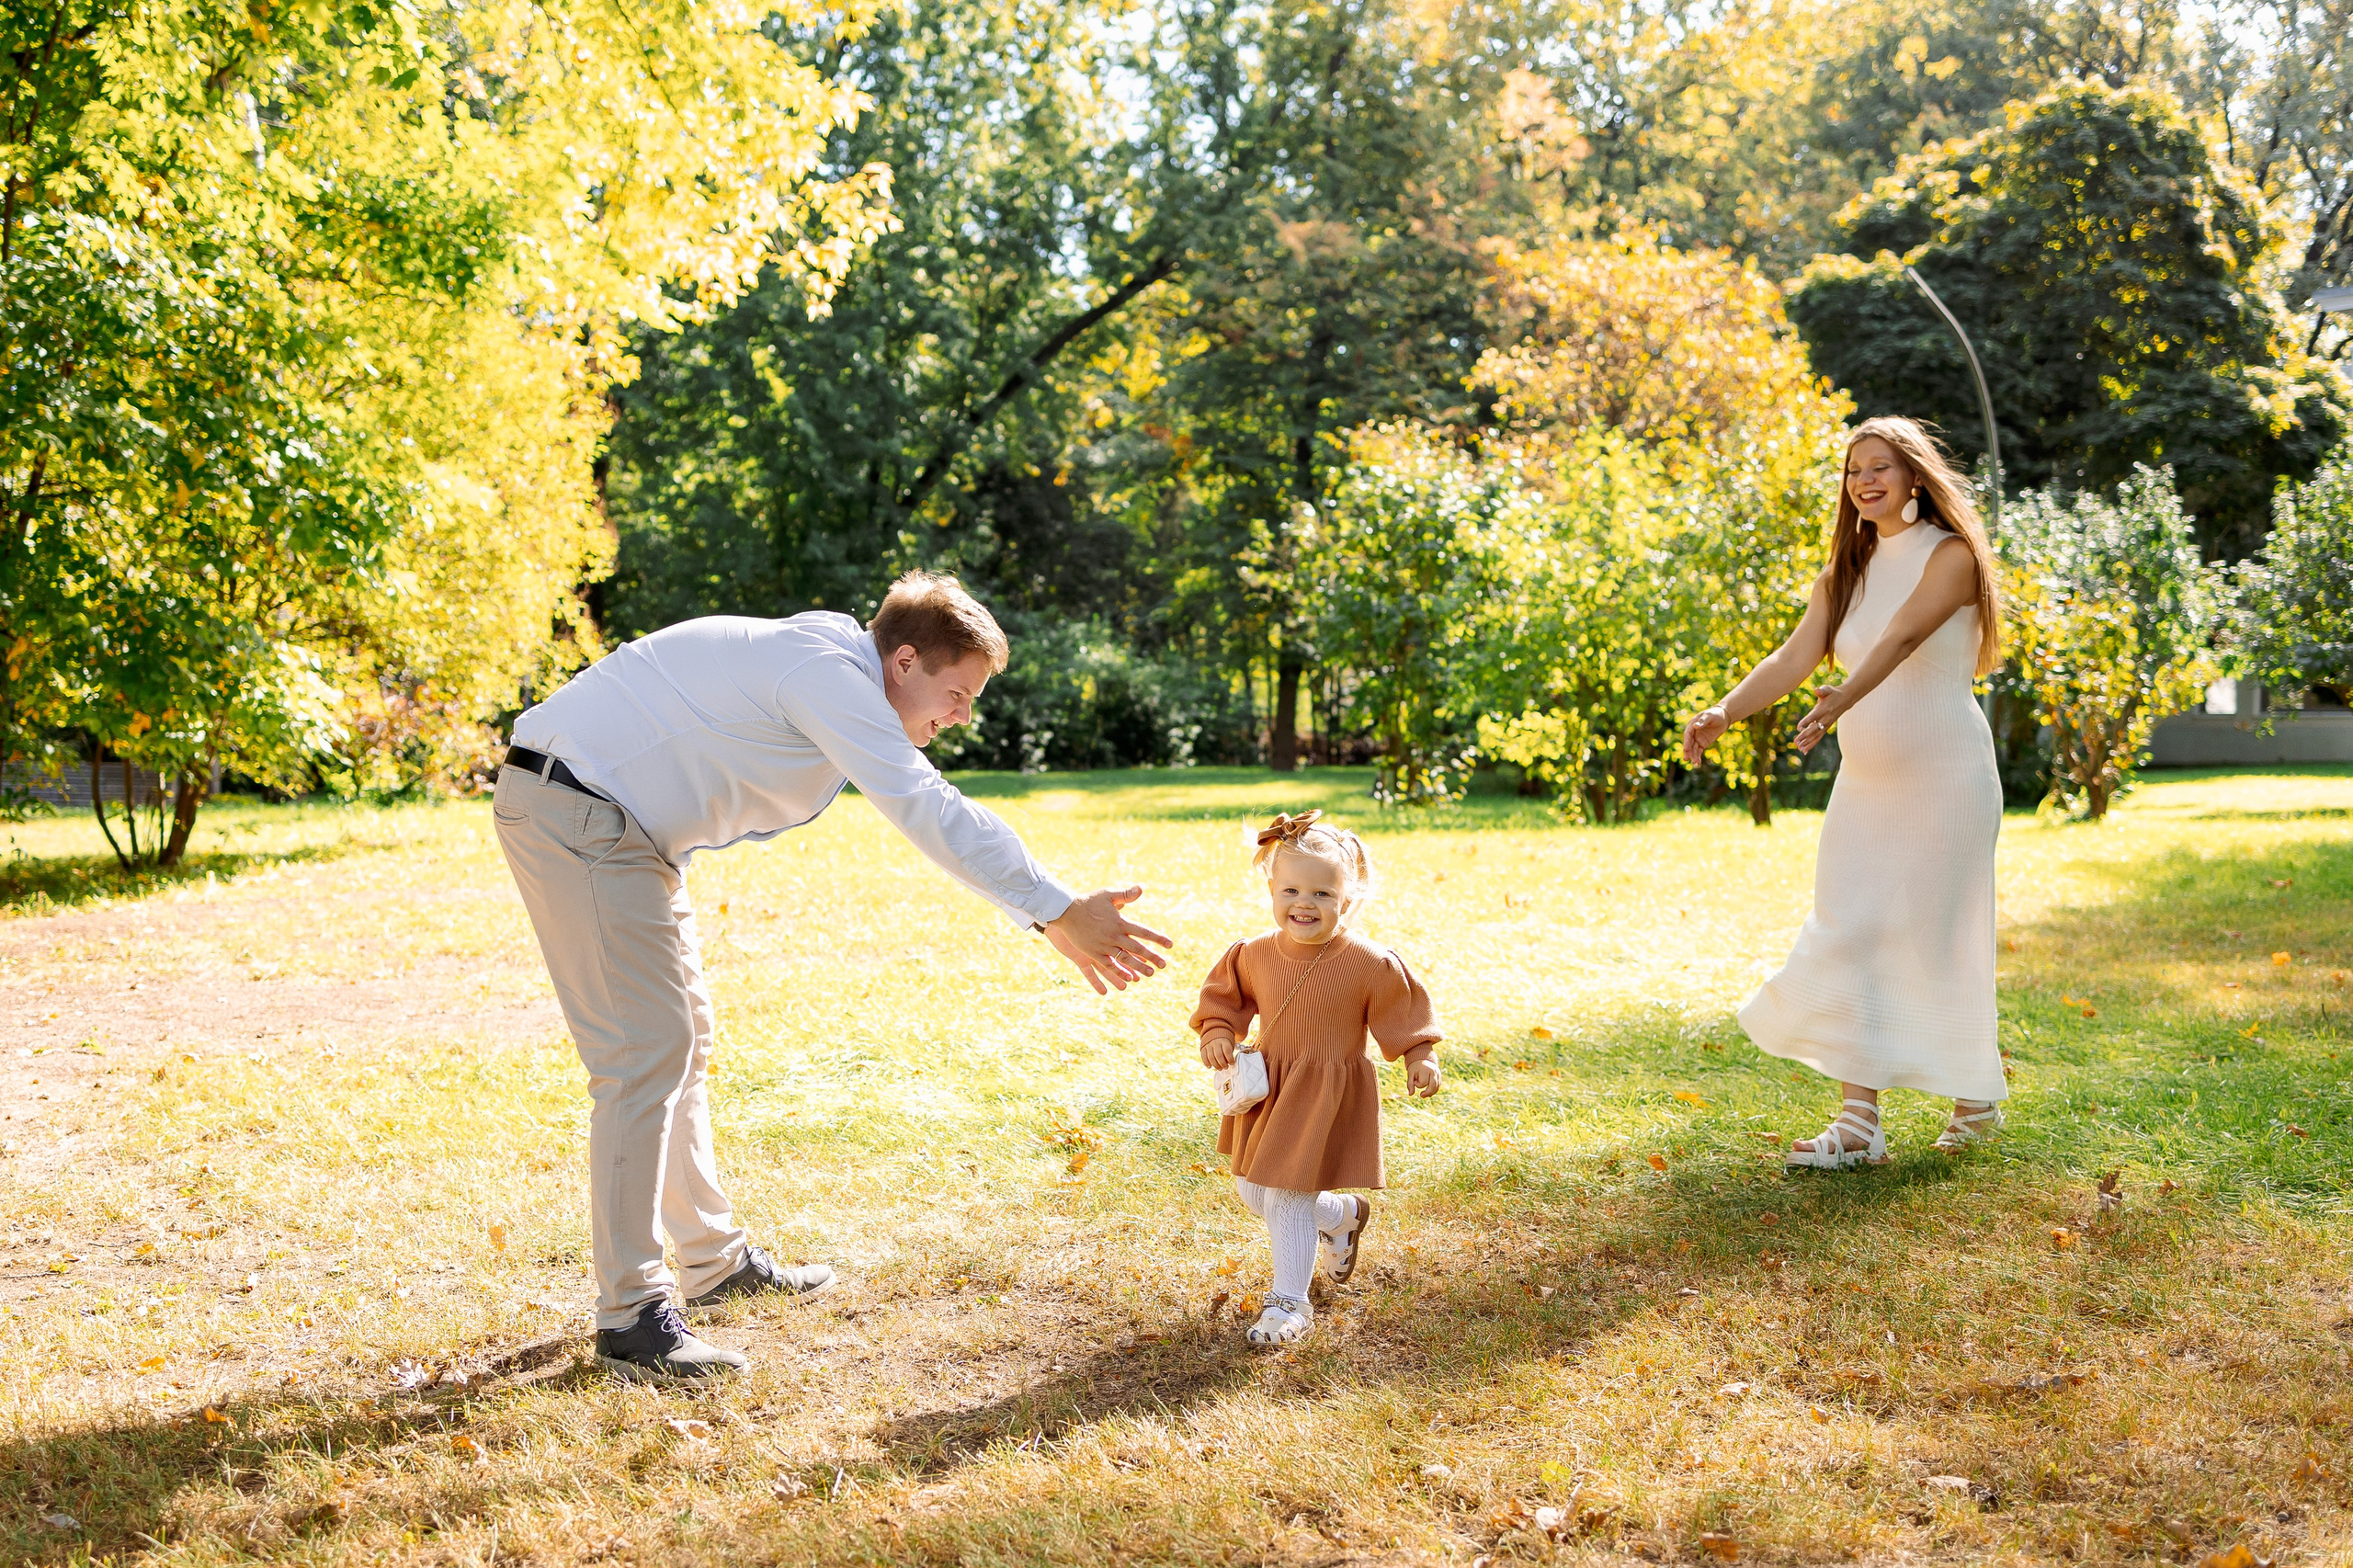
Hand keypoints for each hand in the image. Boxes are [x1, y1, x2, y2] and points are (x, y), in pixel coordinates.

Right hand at [1043, 885, 1174, 994]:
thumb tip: (1141, 888)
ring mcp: (1103, 946)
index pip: (1143, 932)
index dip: (1157, 938)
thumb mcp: (1107, 894)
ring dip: (1138, 967)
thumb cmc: (1088, 901)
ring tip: (1150, 973)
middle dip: (1152, 957)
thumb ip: (1125, 894)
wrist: (1066, 911)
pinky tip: (1129, 978)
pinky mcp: (1093, 953)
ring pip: (1125, 959)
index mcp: (1120, 922)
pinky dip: (1119, 972)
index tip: (1170, 944)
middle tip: (1163, 965)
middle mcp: (1114, 936)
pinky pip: (1109, 965)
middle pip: (1137, 949)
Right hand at [1199, 1032, 1237, 1068]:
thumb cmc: (1224, 1042)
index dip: (1230, 1059)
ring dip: (1216, 1065)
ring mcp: (1208, 1045)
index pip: (1227, 1051)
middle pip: (1218, 1055)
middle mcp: (1215, 1042)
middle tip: (1226, 1067)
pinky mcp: (1203, 1048)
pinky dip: (1206, 1063)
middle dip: (1223, 1063)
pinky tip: (1210, 1066)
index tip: (1232, 1063)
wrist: (1215, 1033)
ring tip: (1220, 1068)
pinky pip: (1203, 1057)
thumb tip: (1229, 1063)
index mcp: (1224, 1041)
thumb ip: (1229, 1053)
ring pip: (1211, 1057)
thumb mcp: (1229, 1044)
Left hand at [1407, 1058, 1442, 1097]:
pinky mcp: (1440, 1076)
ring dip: (1431, 1093)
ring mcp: (1438, 1073)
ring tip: (1423, 1094)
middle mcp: (1434, 1071)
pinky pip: (1438, 1086)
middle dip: (1427, 1092)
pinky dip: (1434, 1090)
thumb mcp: (1410, 1074)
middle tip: (1421, 1095)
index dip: (1418, 1084)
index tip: (1415, 1081)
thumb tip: (1410, 1094)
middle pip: (1433, 1086)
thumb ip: (1410, 1084)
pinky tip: (1429, 1092)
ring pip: (1437, 1087)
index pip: (1423, 1083)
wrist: (1422, 1059)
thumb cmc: (1415, 1067)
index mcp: (1426, 1069)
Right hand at [1681, 705, 1729, 766]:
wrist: (1723, 718)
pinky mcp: (1702, 743)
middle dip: (1688, 751)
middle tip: (1687, 759)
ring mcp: (1697, 739)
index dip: (1686, 742)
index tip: (1686, 749)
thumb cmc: (1715, 714)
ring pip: (1693, 749)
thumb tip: (1695, 726)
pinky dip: (1698, 757)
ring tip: (1695, 763)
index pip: (1687, 734)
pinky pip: (1699, 751)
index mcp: (1692, 724)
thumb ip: (1703, 721)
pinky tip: (1697, 763)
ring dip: (1693, 756)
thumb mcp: (1710, 716)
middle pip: (1689, 743)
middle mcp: (1693, 732)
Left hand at [1792, 685, 1849, 754]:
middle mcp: (1826, 718)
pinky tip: (1804, 750)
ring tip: (1799, 749)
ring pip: (1816, 735)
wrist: (1845, 699)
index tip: (1798, 728)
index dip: (1806, 721)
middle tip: (1796, 742)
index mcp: (1824, 709)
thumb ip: (1822, 690)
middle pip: (1814, 729)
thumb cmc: (1833, 693)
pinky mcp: (1826, 728)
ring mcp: (1827, 724)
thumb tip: (1816, 690)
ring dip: (1807, 742)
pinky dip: (1812, 744)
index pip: (1814, 716)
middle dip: (1805, 736)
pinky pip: (1819, 737)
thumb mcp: (1828, 689)